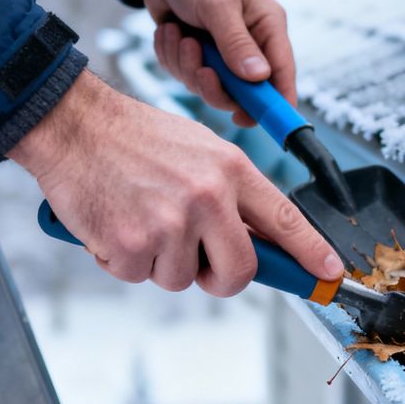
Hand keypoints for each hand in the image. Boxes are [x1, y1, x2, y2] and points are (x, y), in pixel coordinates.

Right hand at [10, 71, 342, 295]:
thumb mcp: (199, 151)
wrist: (73, 125)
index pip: (285, 220)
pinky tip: (115, 224)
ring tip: (141, 218)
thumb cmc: (135, 140)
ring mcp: (170, 222)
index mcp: (231, 170)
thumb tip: (257, 242)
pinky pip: (140, 277)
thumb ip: (231, 195)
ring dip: (160, 262)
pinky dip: (124, 261)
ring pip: (181, 278)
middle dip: (221, 278)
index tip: (331, 274)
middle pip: (240, 271)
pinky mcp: (131, 244)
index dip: (311, 253)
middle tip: (199, 265)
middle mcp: (208, 196)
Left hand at [140, 0, 294, 126]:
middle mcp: (250, 46)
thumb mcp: (218, 5)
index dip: (277, 104)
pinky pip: (185, 76)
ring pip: (209, 87)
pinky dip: (172, 57)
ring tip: (179, 34)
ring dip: (187, 66)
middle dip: (215, 85)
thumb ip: (236, 42)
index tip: (263, 122)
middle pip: (243, 93)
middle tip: (200, 70)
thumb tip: (258, 77)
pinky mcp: (198, 56)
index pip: (282, 75)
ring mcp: (223, 54)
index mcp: (268, 29)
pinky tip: (170, 31)